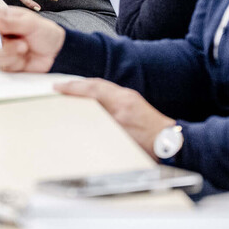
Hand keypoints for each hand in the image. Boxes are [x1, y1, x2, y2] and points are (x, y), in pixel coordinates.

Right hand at [0, 5, 64, 72]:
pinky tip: (24, 58)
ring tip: (25, 47)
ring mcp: (0, 49)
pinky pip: (1, 65)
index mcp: (1, 18)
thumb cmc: (45, 32)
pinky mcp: (5, 62)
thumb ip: (12, 22)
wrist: (56, 52)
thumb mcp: (31, 23)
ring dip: (11, 53)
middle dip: (3, 44)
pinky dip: (14, 62)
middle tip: (21, 42)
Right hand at [54, 78, 173, 155]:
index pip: (93, 89)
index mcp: (121, 102)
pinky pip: (109, 92)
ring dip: (86, 88)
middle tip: (61, 88)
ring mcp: (129, 98)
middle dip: (77, 85)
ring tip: (71, 91)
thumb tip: (83, 120)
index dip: (73, 88)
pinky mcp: (131, 103)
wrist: (169, 143)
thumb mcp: (121, 137)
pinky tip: (90, 100)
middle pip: (96, 84)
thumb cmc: (149, 143)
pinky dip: (96, 93)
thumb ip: (102, 125)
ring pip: (102, 87)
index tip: (58, 88)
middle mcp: (125, 96)